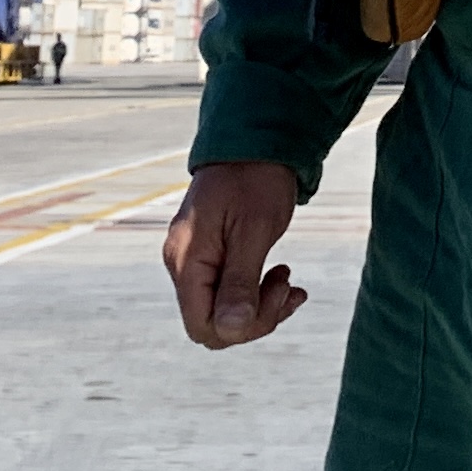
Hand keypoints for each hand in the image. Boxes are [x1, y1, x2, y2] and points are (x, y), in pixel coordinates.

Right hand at [164, 160, 306, 348]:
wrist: (255, 141)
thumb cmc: (256, 179)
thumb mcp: (255, 230)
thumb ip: (241, 281)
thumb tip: (231, 330)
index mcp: (187, 259)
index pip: (201, 325)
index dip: (240, 328)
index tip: (276, 298)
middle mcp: (183, 263)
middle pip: (212, 323)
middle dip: (255, 317)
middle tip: (288, 287)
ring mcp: (194, 259)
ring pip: (223, 310)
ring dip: (260, 305)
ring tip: (288, 280)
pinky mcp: (209, 254)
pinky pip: (228, 290)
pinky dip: (256, 291)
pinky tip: (281, 278)